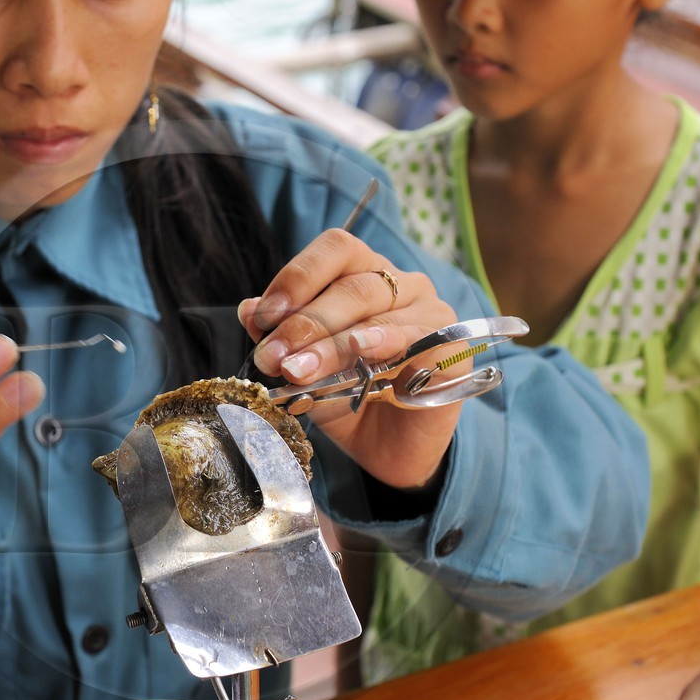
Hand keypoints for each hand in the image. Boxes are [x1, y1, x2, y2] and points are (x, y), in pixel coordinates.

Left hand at [238, 229, 461, 490]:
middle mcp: (403, 285)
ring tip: (298, 371)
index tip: (264, 316)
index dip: (297, 276)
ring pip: (377, 315)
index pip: (335, 249)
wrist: (387, 450)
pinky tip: (359, 355)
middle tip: (272, 357)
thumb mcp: (303, 368)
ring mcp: (432, 314)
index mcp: (365, 273)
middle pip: (353, 286)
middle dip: (305, 323)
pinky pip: (417, 340)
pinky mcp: (450, 350)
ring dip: (331, 345)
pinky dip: (383, 345)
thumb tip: (248, 309)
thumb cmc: (347, 397)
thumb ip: (280, 337)